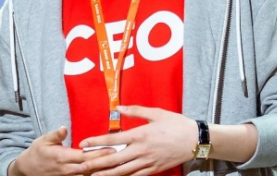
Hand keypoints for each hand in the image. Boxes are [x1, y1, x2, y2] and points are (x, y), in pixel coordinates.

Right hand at [10, 126, 115, 175]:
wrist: (27, 170)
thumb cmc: (37, 152)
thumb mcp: (43, 140)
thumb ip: (56, 134)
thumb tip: (64, 128)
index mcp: (62, 157)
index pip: (85, 156)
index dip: (99, 153)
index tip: (112, 149)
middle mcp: (67, 169)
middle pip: (90, 167)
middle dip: (106, 163)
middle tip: (121, 157)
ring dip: (102, 171)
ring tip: (118, 166)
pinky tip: (105, 173)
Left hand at [77, 106, 196, 175]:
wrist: (195, 140)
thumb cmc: (176, 124)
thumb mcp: (156, 113)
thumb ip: (135, 110)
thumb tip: (119, 107)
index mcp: (140, 134)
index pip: (113, 139)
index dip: (96, 141)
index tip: (83, 143)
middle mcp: (141, 150)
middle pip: (114, 158)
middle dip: (96, 162)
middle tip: (81, 164)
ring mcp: (147, 161)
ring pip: (122, 170)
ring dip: (106, 173)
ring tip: (92, 175)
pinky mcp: (154, 169)